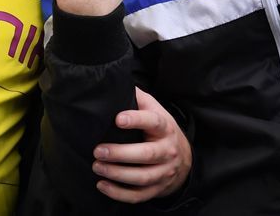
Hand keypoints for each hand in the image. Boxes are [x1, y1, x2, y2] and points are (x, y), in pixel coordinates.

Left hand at [92, 86, 191, 201]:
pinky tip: (102, 185)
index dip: (137, 120)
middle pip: (146, 154)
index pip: (153, 122)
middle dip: (120, 153)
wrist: (183, 158)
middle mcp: (167, 150)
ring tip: (97, 167)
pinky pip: (138, 195)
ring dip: (117, 174)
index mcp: (165, 128)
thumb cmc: (161, 130)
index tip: (118, 119)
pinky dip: (119, 193)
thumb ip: (138, 99)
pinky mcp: (157, 188)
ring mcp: (164, 172)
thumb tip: (115, 84)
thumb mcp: (156, 110)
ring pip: (142, 177)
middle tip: (98, 150)